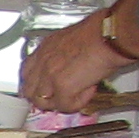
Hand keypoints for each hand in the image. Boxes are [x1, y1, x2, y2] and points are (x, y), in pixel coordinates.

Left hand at [19, 8, 134, 112]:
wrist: (112, 33)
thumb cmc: (102, 32)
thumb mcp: (73, 40)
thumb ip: (63, 55)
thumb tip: (69, 68)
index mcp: (44, 48)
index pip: (26, 72)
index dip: (35, 84)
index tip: (45, 88)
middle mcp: (42, 62)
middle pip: (28, 91)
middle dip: (43, 98)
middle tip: (61, 97)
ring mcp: (49, 75)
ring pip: (42, 102)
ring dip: (60, 102)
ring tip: (76, 95)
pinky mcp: (63, 86)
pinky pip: (65, 105)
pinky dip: (78, 103)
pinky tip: (90, 90)